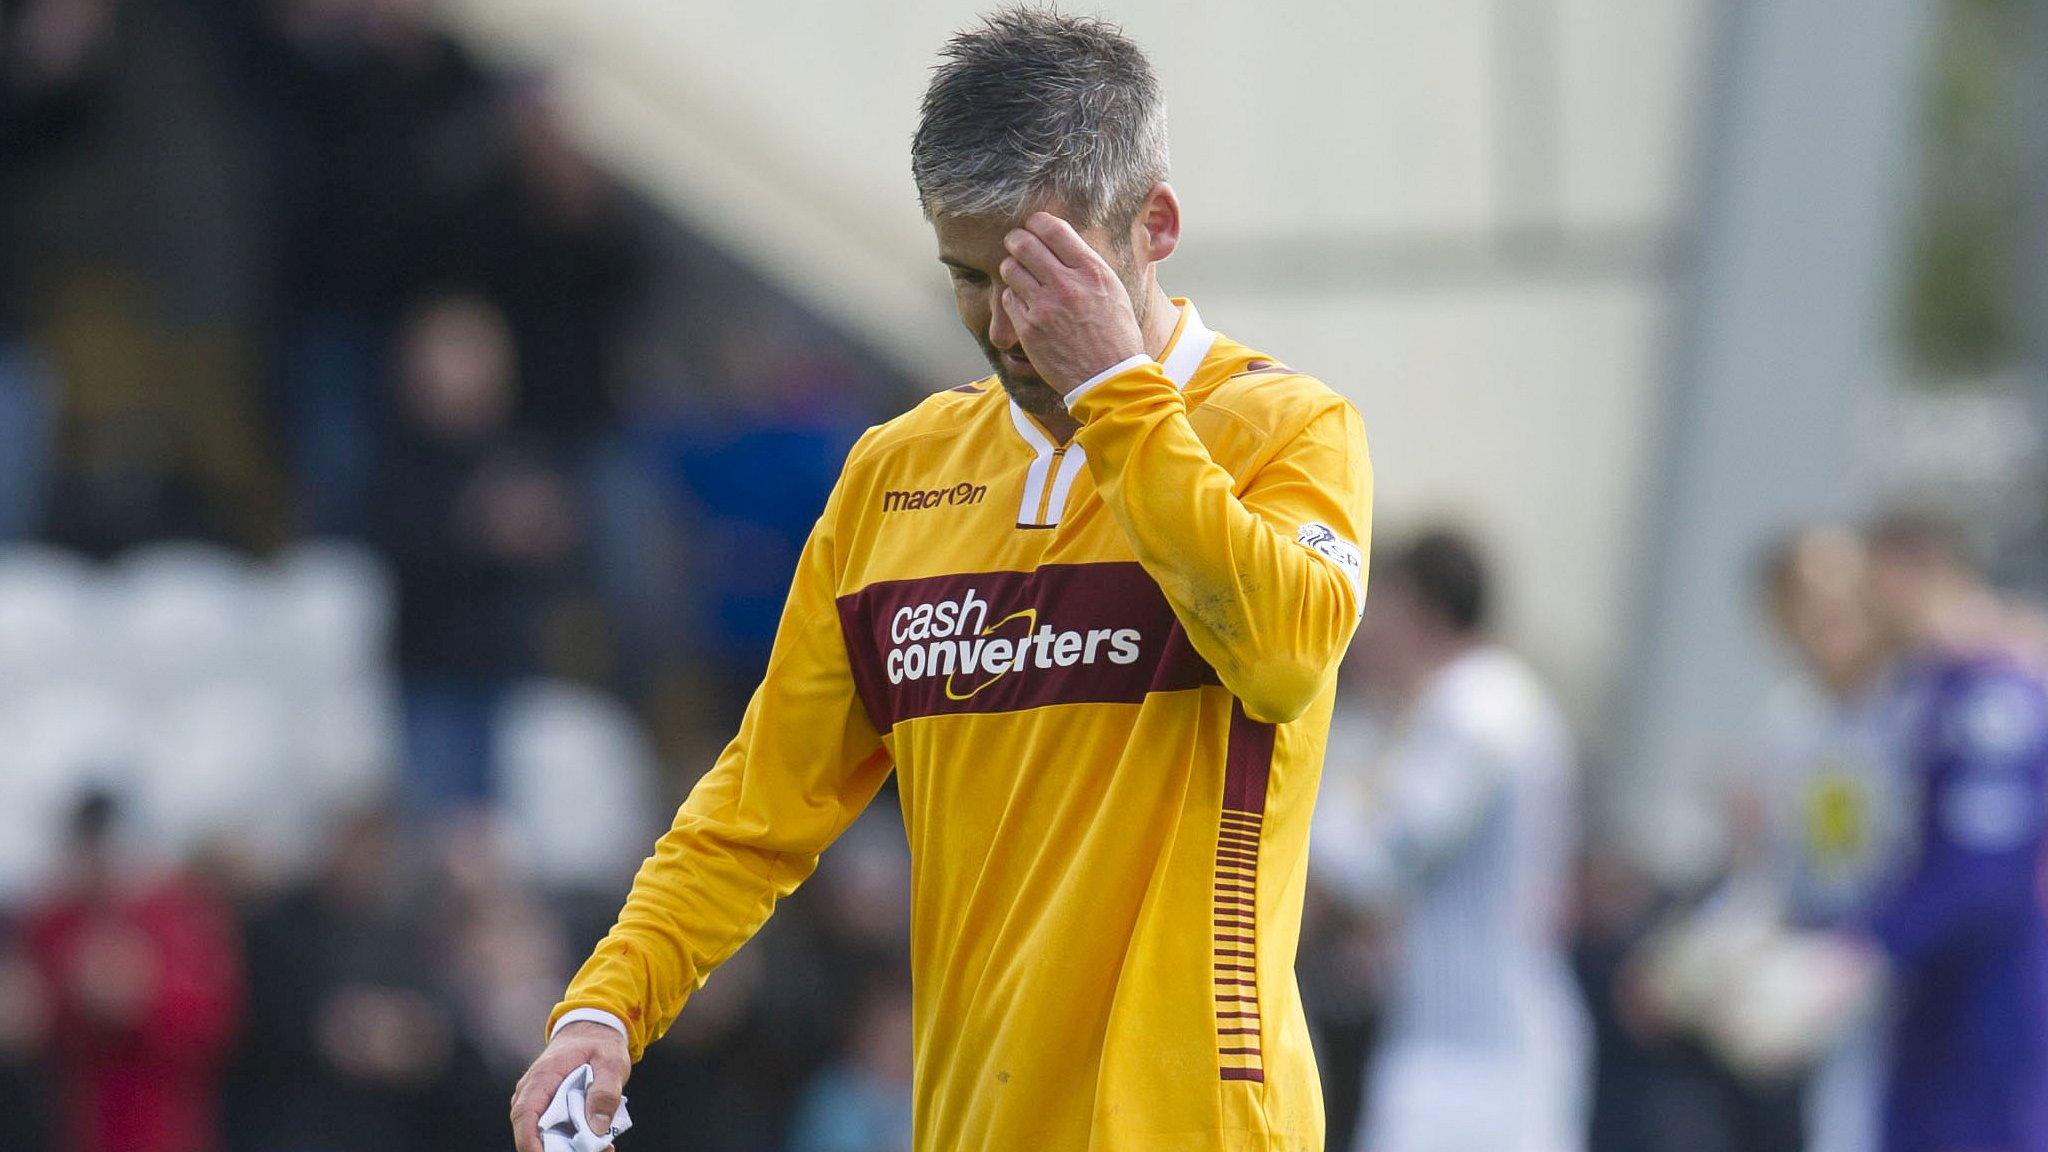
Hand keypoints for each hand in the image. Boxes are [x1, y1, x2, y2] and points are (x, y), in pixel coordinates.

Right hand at [511, 1020, 631, 1151]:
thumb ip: (606, 1091)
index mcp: (543, 1076)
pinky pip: (553, 1130)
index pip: (525, 1114)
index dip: (529, 1141)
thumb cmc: (599, 1044)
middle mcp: (532, 1091)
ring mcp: (537, 1100)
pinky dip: (571, 1140)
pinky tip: (598, 1143)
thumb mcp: (612, 1062)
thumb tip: (597, 1126)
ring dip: (567, 1147)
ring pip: (543, 1133)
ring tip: (600, 1147)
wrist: (593, 1030)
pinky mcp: (548, 1108)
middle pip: (531, 1130)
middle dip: (555, 1149)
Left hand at [996, 212, 1146, 395]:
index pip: (1053, 229)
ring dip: (1011, 267)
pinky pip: (1008, 298)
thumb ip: (1087, 264)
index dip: (1036, 222)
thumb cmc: (1115, 334)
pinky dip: (1013, 296)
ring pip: (1010, 269)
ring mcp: (1045, 307)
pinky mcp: (1029, 328)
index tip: (1033, 225)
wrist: (1108, 377)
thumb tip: (1063, 241)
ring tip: (1019, 273)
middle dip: (1015, 239)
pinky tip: (1024, 302)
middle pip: (1024, 243)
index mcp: (1092, 271)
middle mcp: (1067, 284)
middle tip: (1015, 243)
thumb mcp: (1113, 290)